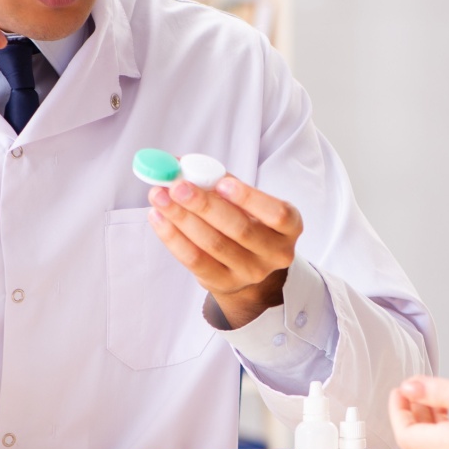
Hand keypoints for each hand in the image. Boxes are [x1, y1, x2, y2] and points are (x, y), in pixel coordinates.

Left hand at [147, 174, 302, 326]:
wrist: (247, 263)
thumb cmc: (246, 219)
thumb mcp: (244, 199)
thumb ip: (217, 179)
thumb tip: (178, 164)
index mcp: (289, 226)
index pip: (277, 214)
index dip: (250, 199)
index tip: (221, 183)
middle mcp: (275, 253)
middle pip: (240, 229)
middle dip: (205, 205)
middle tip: (177, 186)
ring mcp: (251, 273)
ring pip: (213, 245)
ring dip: (182, 218)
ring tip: (159, 196)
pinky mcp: (224, 284)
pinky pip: (195, 261)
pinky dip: (173, 238)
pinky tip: (158, 218)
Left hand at [388, 376, 448, 448]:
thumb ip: (440, 393)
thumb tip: (409, 389)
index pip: (406, 435)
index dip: (397, 411)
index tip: (400, 389)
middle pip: (420, 439)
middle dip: (412, 412)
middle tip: (416, 388)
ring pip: (439, 441)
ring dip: (430, 417)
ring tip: (436, 394)